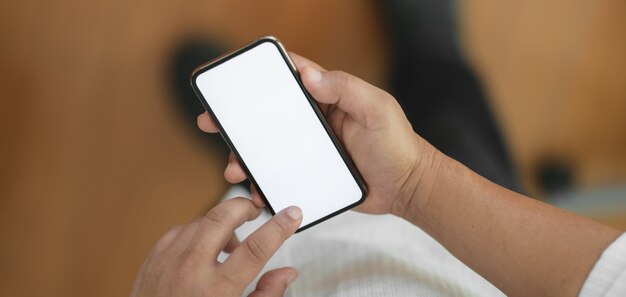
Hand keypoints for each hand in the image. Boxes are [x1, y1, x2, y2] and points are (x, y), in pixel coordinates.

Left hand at [131, 198, 302, 296]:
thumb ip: (266, 295)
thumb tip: (287, 273)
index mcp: (217, 291)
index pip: (256, 248)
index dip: (279, 227)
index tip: (292, 214)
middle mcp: (190, 272)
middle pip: (222, 217)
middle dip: (244, 207)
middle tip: (255, 212)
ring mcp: (168, 262)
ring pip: (201, 220)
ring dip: (220, 223)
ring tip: (230, 243)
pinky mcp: (153, 259)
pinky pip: (180, 230)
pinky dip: (197, 232)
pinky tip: (204, 248)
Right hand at [197, 53, 437, 215]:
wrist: (407, 188)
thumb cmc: (397, 145)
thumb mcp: (376, 110)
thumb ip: (346, 89)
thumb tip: (307, 75)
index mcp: (327, 97)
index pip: (289, 76)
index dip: (260, 73)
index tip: (231, 78)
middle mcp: (314, 120)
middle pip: (267, 114)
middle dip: (237, 118)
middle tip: (211, 122)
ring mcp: (309, 148)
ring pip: (267, 147)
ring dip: (245, 155)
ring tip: (234, 168)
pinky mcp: (310, 173)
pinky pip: (279, 175)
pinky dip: (263, 182)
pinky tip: (255, 191)